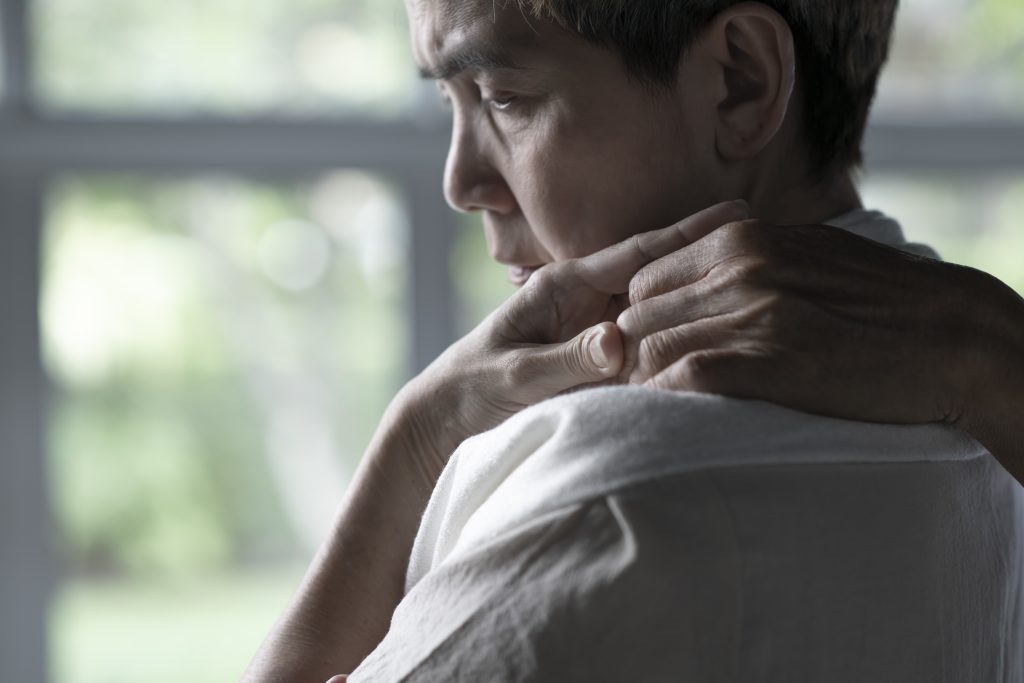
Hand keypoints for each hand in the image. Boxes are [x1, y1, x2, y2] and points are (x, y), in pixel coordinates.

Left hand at [406, 200, 751, 465]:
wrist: (446, 418)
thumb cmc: (470, 390)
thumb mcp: (514, 375)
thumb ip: (564, 360)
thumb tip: (618, 343)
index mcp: (565, 287)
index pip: (638, 255)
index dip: (688, 237)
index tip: (740, 216)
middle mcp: (588, 301)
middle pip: (660, 275)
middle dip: (710, 259)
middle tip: (774, 246)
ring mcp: (597, 330)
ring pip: (659, 309)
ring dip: (702, 297)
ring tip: (764, 284)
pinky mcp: (599, 360)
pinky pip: (648, 345)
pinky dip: (681, 338)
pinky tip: (721, 337)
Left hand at [615, 218, 1023, 478]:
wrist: (950, 333)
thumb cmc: (880, 297)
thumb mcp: (806, 252)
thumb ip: (749, 258)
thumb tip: (706, 278)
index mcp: (739, 239)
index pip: (644, 281)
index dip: (641, 320)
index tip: (650, 349)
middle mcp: (736, 269)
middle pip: (638, 317)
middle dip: (633, 355)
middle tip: (640, 388)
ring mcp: (751, 314)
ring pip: (652, 349)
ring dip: (645, 383)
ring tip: (655, 408)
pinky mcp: (768, 361)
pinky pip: (684, 379)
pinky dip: (668, 398)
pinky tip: (676, 414)